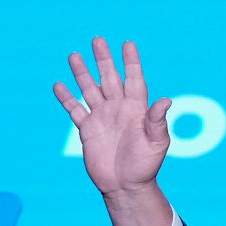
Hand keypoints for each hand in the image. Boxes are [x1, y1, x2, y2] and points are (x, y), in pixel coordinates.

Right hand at [54, 37, 171, 196]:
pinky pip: (75, 110)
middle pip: (109, 78)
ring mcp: (102, 118)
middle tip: (98, 40)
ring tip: (74, 55)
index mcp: (137, 109)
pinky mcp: (87, 130)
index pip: (134, 79)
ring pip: (90, 89)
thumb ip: (157, 121)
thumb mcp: (157, 143)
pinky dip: (67, 98)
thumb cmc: (146, 165)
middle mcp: (118, 109)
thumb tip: (166, 100)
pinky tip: (59, 85)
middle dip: (104, 60)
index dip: (131, 62)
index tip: (128, 43)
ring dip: (82, 73)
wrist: (126, 186)